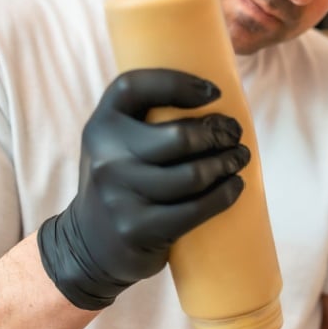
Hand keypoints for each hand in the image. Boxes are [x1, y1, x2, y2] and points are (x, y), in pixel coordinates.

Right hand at [38, 68, 250, 309]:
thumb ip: (141, 123)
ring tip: (239, 158)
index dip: (178, 83)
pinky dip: (224, 195)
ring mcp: (120, 195)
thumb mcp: (114, 147)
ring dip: (227, 164)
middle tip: (234, 134)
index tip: (213, 93)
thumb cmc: (119, 185)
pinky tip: (236, 185)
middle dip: (217, 133)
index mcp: (101, 126)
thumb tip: (208, 98)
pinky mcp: (139, 228)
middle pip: (179, 137)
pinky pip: (195, 209)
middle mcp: (106, 157)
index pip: (135, 87)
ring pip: (193, 175)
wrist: (89, 246)